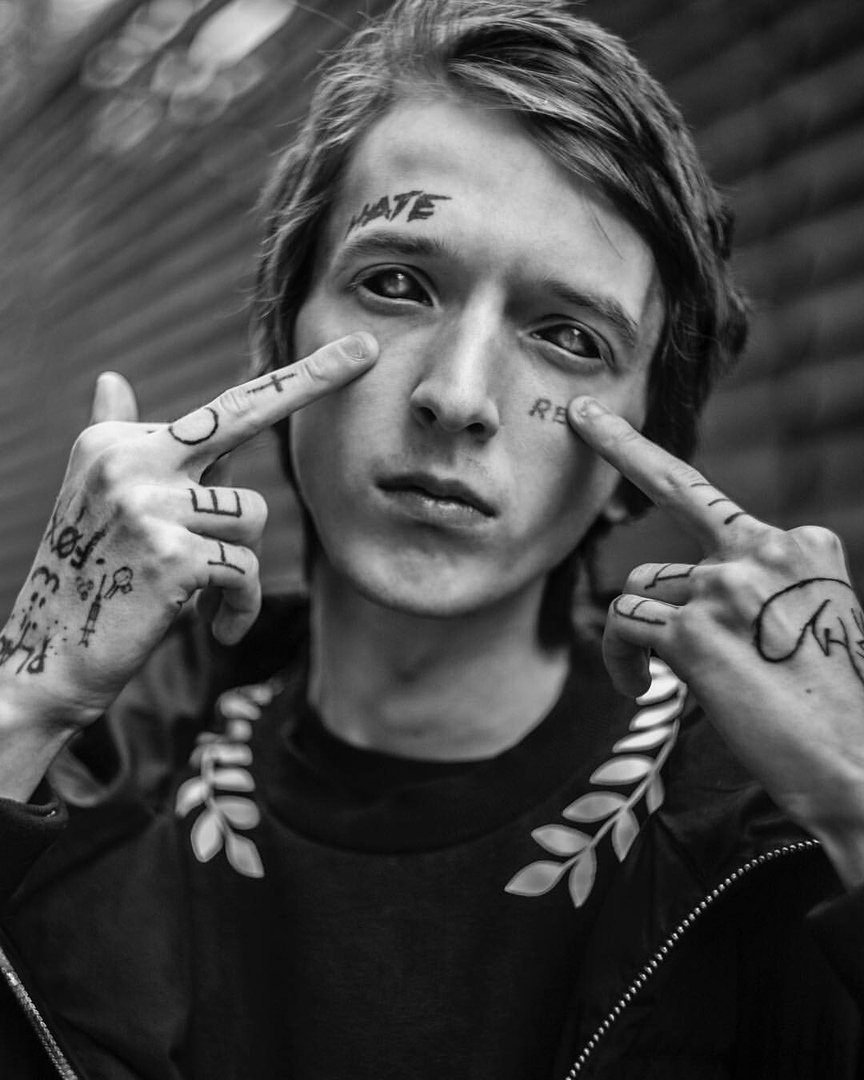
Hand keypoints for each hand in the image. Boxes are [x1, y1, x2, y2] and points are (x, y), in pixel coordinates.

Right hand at [0, 333, 377, 730]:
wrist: (49, 657)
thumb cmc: (87, 577)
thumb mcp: (99, 500)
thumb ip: (118, 438)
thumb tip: (111, 377)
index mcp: (117, 443)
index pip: (221, 407)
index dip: (292, 378)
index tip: (356, 347)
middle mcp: (129, 461)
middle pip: (243, 414)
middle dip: (311, 381)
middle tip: (367, 348)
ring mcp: (148, 506)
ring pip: (251, 517)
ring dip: (240, 564)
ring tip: (204, 593)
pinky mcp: (172, 557)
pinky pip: (247, 570)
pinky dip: (242, 606)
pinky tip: (216, 626)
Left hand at [568, 395, 863, 886]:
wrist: (854, 767)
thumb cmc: (830, 707)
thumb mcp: (816, 621)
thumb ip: (763, 585)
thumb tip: (692, 588)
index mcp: (801, 544)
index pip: (713, 498)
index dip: (650, 458)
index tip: (608, 423)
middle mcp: (766, 549)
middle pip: (672, 495)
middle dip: (620, 445)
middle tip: (583, 417)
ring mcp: (726, 586)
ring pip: (641, 587)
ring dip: (634, 634)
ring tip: (651, 677)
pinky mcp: (693, 632)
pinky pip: (623, 627)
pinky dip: (619, 660)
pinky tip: (639, 688)